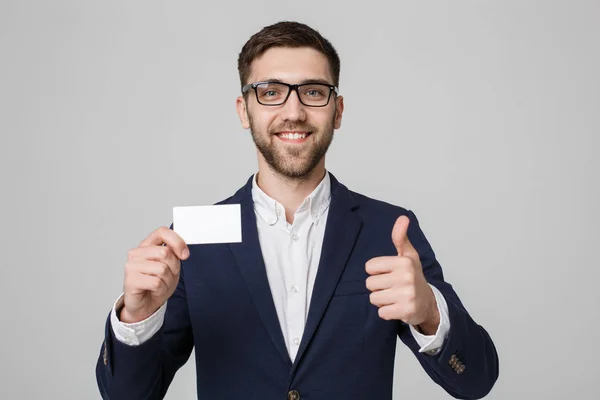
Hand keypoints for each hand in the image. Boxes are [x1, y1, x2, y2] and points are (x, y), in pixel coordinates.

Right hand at [120, 226, 188, 322]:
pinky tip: (154, 290)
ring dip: (167, 280)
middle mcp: (137, 253)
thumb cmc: (157, 284)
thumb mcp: (171, 266)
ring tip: (160, 284)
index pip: (162, 232)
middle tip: (168, 276)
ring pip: (162, 269)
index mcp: (147, 245)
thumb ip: (174, 254)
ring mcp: (132, 266)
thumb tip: (182, 251)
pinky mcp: (130, 280)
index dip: (177, 242)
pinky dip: (161, 289)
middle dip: (173, 267)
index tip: (184, 254)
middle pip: (165, 252)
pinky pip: (156, 282)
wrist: (146, 305)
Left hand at [365, 215, 438, 331]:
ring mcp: (407, 295)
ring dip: (381, 300)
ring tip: (394, 297)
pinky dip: (386, 312)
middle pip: (369, 283)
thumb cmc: (413, 276)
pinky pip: (381, 313)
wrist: (428, 302)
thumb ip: (400, 238)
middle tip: (392, 287)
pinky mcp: (406, 311)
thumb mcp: (408, 256)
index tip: (389, 273)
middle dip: (378, 287)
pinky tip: (397, 307)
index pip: (369, 267)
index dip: (376, 271)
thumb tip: (403, 218)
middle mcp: (406, 277)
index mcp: (404, 262)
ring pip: (374, 298)